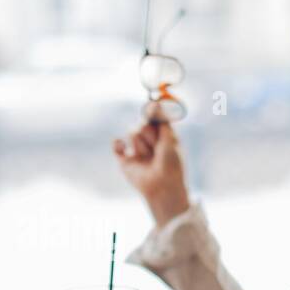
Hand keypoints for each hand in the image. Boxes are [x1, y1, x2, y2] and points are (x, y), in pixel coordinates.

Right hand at [112, 103, 190, 227]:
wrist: (163, 187)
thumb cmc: (172, 164)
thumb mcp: (170, 139)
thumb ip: (162, 121)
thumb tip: (154, 102)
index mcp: (162, 134)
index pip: (153, 116)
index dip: (152, 112)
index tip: (152, 105)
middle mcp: (148, 140)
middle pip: (142, 122)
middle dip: (149, 133)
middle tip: (157, 147)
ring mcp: (136, 149)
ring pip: (133, 132)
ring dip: (142, 144)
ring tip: (149, 157)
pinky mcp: (125, 159)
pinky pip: (117, 145)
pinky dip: (118, 145)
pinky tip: (123, 148)